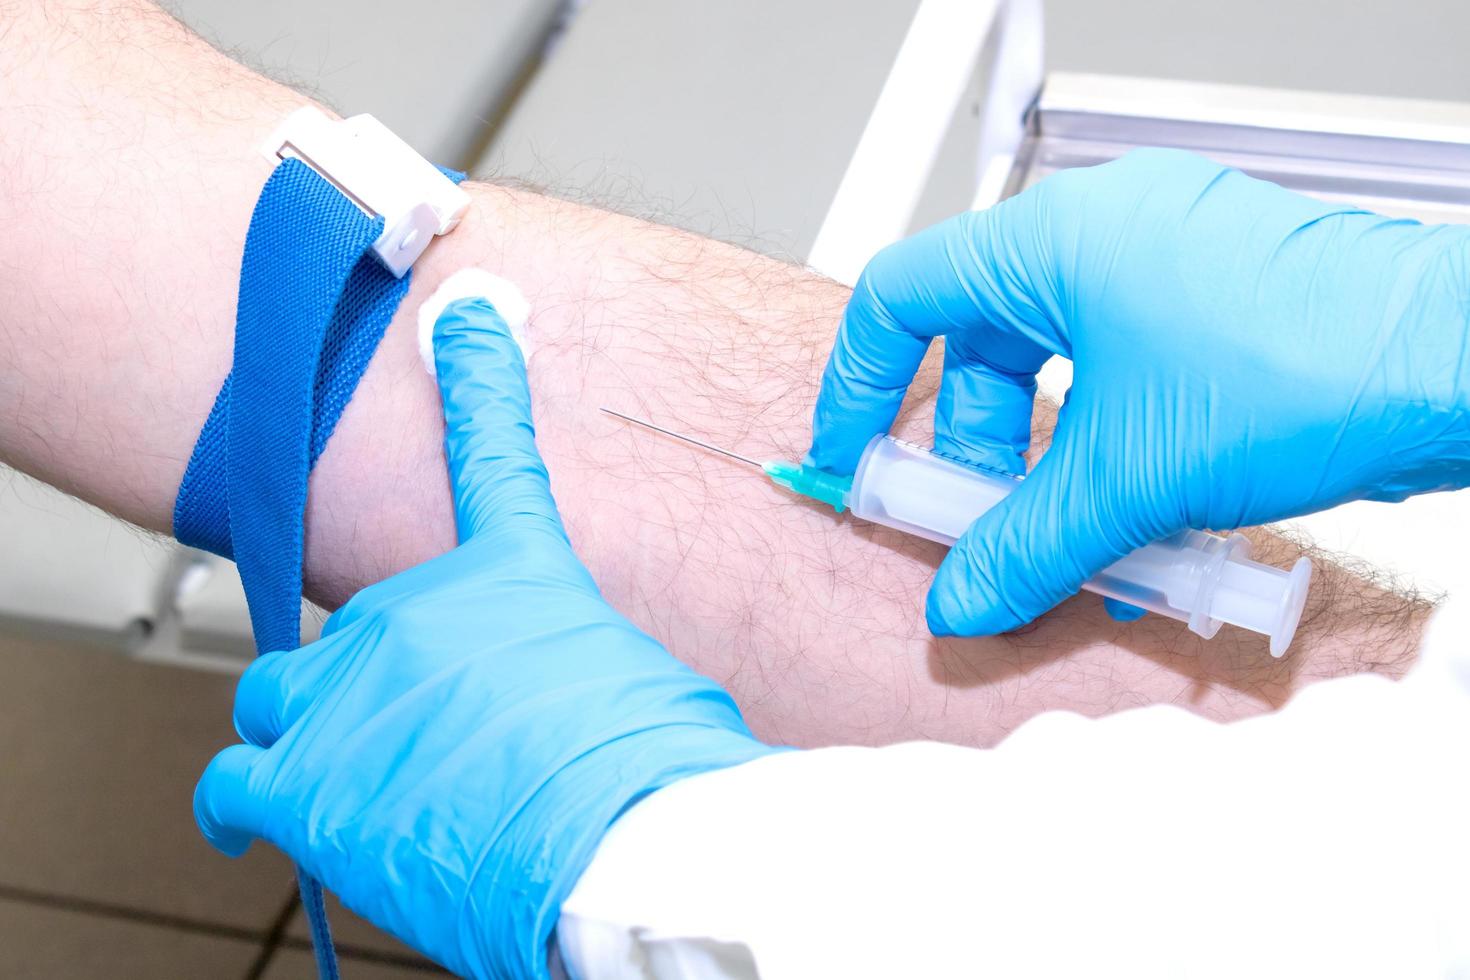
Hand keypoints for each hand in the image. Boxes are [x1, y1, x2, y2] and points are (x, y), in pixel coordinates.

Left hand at [194, 293, 776, 977]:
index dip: (480, 373)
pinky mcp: (306, 776)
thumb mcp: (647, 687)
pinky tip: (254, 816)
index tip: (467, 316)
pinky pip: (234, 777)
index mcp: (518, 576)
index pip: (493, 450)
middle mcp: (421, 612)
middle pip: (359, 627)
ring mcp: (354, 688)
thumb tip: (577, 698)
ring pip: (280, 693)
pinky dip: (242, 800)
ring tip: (364, 785)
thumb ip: (582, 666)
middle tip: (435, 741)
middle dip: (384, 682)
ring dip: (311, 732)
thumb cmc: (654, 776)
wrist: (621, 849)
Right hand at [807, 148, 1469, 636]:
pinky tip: (1126, 523)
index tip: (857, 455)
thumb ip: (1025, 547)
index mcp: (1058, 241)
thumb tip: (962, 598)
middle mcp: (1104, 236)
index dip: (862, 383)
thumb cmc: (1314, 366)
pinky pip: (1118, 377)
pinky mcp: (1211, 306)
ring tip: (1063, 542)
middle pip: (980, 343)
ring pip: (1054, 368)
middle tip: (969, 525)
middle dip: (970, 449)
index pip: (905, 295)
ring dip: (1044, 463)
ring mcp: (1163, 265)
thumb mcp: (1131, 477)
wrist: (1460, 363)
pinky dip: (1104, 449)